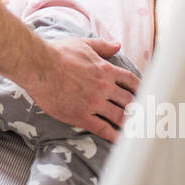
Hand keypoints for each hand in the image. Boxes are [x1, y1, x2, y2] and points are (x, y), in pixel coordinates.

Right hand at [24, 37, 140, 141]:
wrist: (38, 66)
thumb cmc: (58, 53)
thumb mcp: (82, 44)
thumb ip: (102, 46)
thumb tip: (116, 45)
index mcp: (105, 70)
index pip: (131, 81)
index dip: (141, 90)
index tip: (145, 96)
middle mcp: (103, 87)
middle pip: (130, 101)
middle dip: (139, 109)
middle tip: (145, 117)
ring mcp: (93, 103)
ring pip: (119, 116)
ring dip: (130, 124)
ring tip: (137, 131)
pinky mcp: (80, 115)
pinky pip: (102, 128)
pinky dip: (114, 135)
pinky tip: (120, 140)